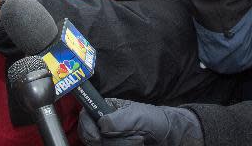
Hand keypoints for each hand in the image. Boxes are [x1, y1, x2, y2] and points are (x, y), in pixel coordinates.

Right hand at [78, 98, 203, 145]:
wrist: (166, 137)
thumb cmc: (152, 120)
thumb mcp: (135, 116)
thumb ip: (117, 120)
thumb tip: (100, 125)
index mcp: (105, 109)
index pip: (85, 115)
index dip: (87, 126)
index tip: (96, 137)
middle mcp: (103, 124)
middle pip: (89, 136)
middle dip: (106, 140)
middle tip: (126, 139)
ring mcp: (108, 138)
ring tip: (137, 141)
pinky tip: (135, 145)